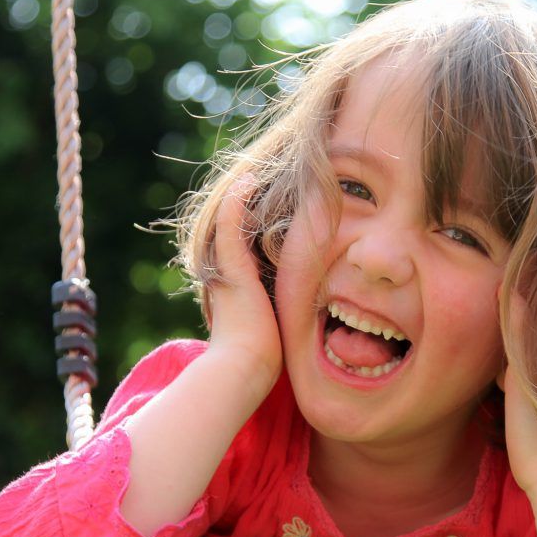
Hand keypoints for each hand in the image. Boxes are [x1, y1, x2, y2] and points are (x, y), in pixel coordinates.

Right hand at [207, 175, 282, 393]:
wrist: (247, 368)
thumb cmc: (266, 356)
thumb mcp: (278, 322)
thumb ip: (283, 308)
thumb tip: (312, 307)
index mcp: (237, 284)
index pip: (246, 242)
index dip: (257, 219)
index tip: (279, 198)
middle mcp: (225, 272)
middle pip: (235, 226)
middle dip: (248, 200)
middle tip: (264, 172)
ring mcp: (224, 269)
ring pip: (228, 220)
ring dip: (241, 193)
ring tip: (255, 167)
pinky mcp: (229, 269)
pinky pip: (230, 226)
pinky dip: (237, 201)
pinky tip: (247, 179)